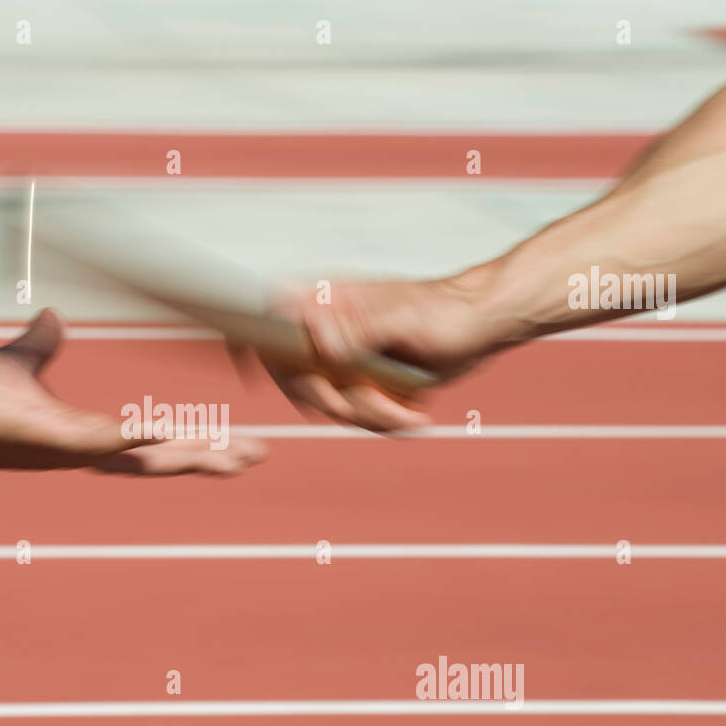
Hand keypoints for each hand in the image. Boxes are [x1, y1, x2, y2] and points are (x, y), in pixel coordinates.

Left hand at [0, 308, 265, 474]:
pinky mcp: (56, 440)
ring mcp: (72, 450)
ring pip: (149, 458)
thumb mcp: (19, 363)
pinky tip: (177, 436)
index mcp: (82, 436)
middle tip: (257, 457)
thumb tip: (51, 319)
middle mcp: (83, 451)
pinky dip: (145, 439)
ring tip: (236, 455)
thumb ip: (41, 344)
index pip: (150, 445)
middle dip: (212, 459)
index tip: (229, 442)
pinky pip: (112, 441)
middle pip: (163, 461)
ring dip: (194, 456)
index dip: (191, 443)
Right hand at [258, 277, 500, 431]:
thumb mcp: (401, 318)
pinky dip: (384, 422)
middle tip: (373, 407)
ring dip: (370, 416)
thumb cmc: (443, 310)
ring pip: (331, 404)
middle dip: (332, 403)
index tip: (242, 360)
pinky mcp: (365, 384)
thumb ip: (359, 329)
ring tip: (410, 414)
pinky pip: (357, 414)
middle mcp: (330, 334)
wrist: (483, 324)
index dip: (251, 341)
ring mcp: (346, 361)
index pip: (273, 319)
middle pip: (298, 378)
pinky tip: (414, 416)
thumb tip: (320, 340)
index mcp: (329, 304)